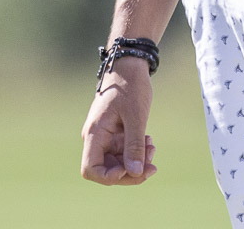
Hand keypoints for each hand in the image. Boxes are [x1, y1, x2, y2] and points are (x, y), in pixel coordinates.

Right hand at [80, 56, 157, 184]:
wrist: (130, 65)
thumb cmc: (130, 86)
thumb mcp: (136, 117)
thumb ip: (134, 146)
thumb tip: (135, 173)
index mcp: (95, 133)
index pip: (90, 169)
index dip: (110, 177)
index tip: (131, 169)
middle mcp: (96, 137)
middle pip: (106, 169)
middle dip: (130, 171)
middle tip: (153, 164)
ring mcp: (104, 136)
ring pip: (117, 162)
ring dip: (136, 161)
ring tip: (152, 146)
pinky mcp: (113, 133)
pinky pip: (122, 151)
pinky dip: (136, 151)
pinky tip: (148, 141)